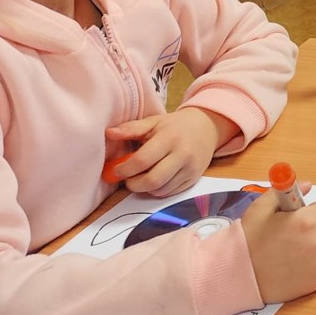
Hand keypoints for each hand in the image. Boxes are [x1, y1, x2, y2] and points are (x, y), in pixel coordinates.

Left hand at [104, 108, 239, 197]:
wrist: (206, 128)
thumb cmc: (175, 126)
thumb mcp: (153, 122)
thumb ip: (131, 129)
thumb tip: (109, 133)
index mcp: (169, 138)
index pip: (143, 160)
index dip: (125, 169)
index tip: (115, 170)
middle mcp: (182, 155)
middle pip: (153, 180)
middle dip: (134, 184)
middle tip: (126, 179)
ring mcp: (190, 169)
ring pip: (161, 190)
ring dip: (145, 188)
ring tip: (140, 178)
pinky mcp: (194, 179)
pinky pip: (170, 193)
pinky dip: (157, 190)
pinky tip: (154, 179)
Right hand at [240, 186, 315, 303]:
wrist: (239, 276)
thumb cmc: (249, 240)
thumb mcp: (260, 208)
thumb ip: (286, 191)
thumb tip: (308, 185)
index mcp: (306, 222)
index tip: (310, 213)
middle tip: (295, 232)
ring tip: (291, 249)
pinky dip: (313, 263)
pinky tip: (292, 264)